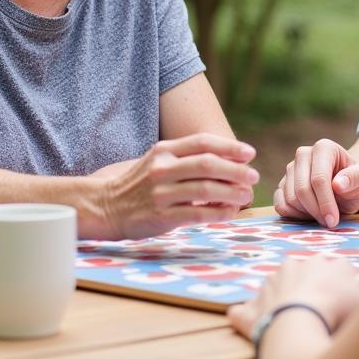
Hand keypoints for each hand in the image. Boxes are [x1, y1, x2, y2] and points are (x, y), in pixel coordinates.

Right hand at [98, 132, 257, 237]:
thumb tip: (229, 158)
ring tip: (246, 194)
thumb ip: (188, 157)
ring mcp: (160, 193)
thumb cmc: (140, 183)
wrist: (105, 206)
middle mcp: (162, 168)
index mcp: (164, 150)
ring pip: (205, 188)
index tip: (249, 153)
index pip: (202, 142)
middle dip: (236, 170)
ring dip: (232, 192)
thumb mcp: (159, 160)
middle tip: (253, 176)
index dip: (229, 146)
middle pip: (207, 164)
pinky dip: (218, 212)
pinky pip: (197, 213)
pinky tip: (230, 211)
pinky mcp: (161, 216)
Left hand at [227, 256, 358, 340]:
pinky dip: (246, 316)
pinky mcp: (252, 311)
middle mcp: (294, 267)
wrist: (302, 323)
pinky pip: (245, 312)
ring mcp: (270, 287)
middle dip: (307, 290)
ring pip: (275, 289)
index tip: (343, 303)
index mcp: (322, 262)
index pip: (333, 268)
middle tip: (319, 316)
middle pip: (301, 276)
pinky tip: (246, 323)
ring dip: (279, 301)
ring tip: (291, 324)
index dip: (340, 286)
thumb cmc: (339, 310)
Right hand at [273, 139, 358, 227]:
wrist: (345, 185)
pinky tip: (309, 215)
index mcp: (323, 148)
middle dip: (316, 210)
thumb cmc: (354, 181)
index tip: (334, 220)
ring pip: (290, 198)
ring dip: (306, 214)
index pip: (319, 178)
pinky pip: (280, 204)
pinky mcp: (282, 184)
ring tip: (323, 216)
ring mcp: (290, 169)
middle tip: (330, 223)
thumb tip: (338, 184)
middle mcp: (303, 154)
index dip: (325, 202)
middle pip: (302, 189)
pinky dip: (293, 215)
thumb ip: (354, 178)